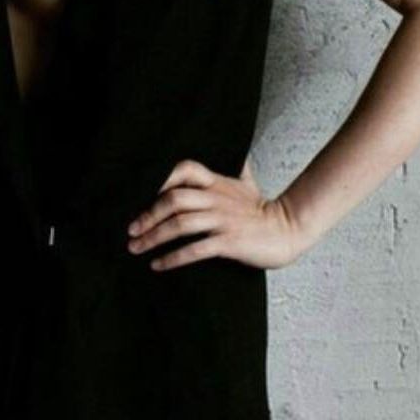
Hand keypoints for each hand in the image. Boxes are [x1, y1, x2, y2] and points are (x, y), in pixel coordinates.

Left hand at [125, 157, 308, 270]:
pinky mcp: (229, 242)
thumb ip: (236, 169)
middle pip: (173, 200)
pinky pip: (195, 249)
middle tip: (130, 230)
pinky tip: (158, 265)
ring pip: (180, 225)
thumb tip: (237, 154)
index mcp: (216, 183)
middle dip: (147, 215)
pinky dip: (173, 258)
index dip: (160, 177)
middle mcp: (215, 198)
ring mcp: (222, 220)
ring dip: (154, 237)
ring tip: (136, 248)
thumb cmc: (264, 210)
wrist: (289, 230)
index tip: (139, 192)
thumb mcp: (248, 184)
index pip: (183, 169)